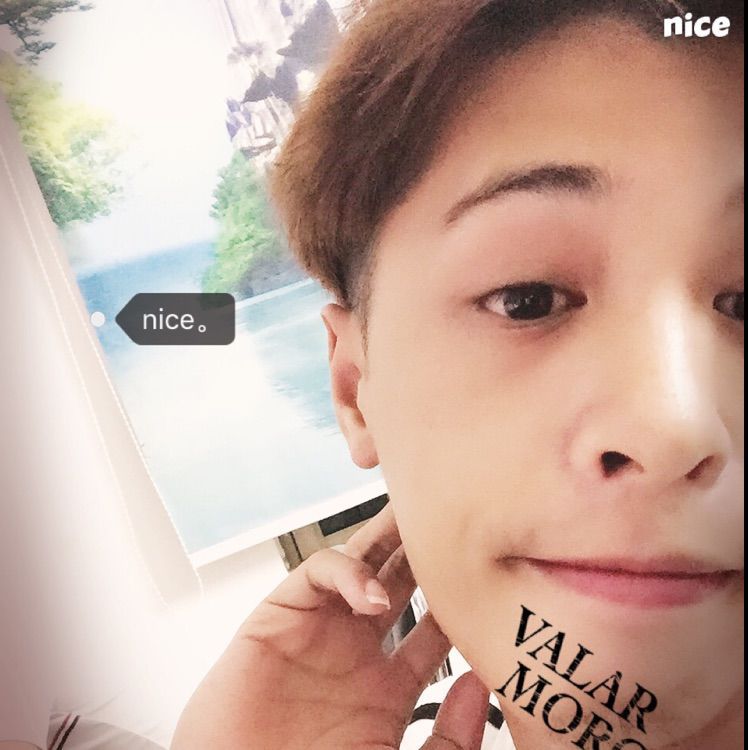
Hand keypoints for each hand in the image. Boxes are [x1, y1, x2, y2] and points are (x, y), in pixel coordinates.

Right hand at [171, 504, 488, 748]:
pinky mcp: (281, 614)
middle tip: (457, 516)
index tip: (492, 575)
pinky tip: (372, 594)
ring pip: (362, 561)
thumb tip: (480, 685)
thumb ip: (447, 739)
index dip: (462, 601)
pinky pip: (319, 571)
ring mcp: (321, 629)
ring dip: (391, 534)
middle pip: (401, 581)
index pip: (435, 629)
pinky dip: (347, 570)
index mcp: (388, 688)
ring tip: (421, 512)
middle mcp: (357, 650)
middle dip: (426, 548)